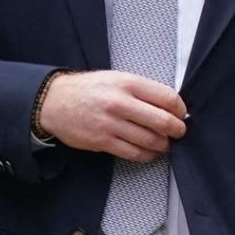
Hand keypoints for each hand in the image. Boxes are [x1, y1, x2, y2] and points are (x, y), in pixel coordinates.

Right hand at [37, 70, 185, 161]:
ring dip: (163, 145)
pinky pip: (134, 153)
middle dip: (177, 130)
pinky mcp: (102, 141)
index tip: (180, 114)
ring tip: (163, 143)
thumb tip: (169, 105)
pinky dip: (147, 155)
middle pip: (163, 122)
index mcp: (126, 83)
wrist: (53, 102)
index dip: (180, 110)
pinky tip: (149, 152)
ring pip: (151, 141)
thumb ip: (141, 90)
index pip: (168, 98)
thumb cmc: (87, 90)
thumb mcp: (115, 78)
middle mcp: (120, 103)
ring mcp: (110, 124)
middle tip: (178, 132)